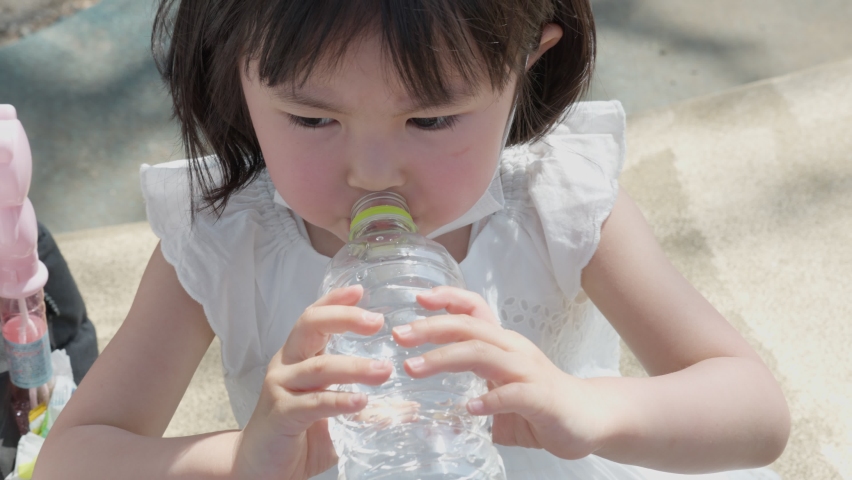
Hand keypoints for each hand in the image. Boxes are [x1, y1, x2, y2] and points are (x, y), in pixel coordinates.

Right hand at [234, 285, 392, 479]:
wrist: (259, 468)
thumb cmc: (298, 436)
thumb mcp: (336, 415)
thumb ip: (367, 406)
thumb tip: (411, 406)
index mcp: (298, 357)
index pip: (314, 317)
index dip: (335, 301)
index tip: (361, 290)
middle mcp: (286, 365)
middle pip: (310, 326)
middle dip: (345, 318)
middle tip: (378, 322)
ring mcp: (280, 388)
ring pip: (319, 366)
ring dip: (355, 366)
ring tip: (384, 370)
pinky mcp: (281, 415)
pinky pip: (313, 403)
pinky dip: (340, 400)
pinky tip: (362, 401)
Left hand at [392, 286, 614, 460]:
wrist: (591, 419)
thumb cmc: (542, 406)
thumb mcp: (499, 394)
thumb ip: (472, 398)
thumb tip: (437, 420)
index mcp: (502, 344)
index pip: (474, 310)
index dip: (448, 299)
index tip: (418, 298)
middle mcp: (513, 349)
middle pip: (470, 327)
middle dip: (431, 327)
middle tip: (399, 335)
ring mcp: (528, 372)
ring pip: (482, 354)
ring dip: (444, 358)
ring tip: (414, 368)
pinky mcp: (542, 398)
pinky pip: (513, 394)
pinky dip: (490, 399)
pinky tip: (469, 408)